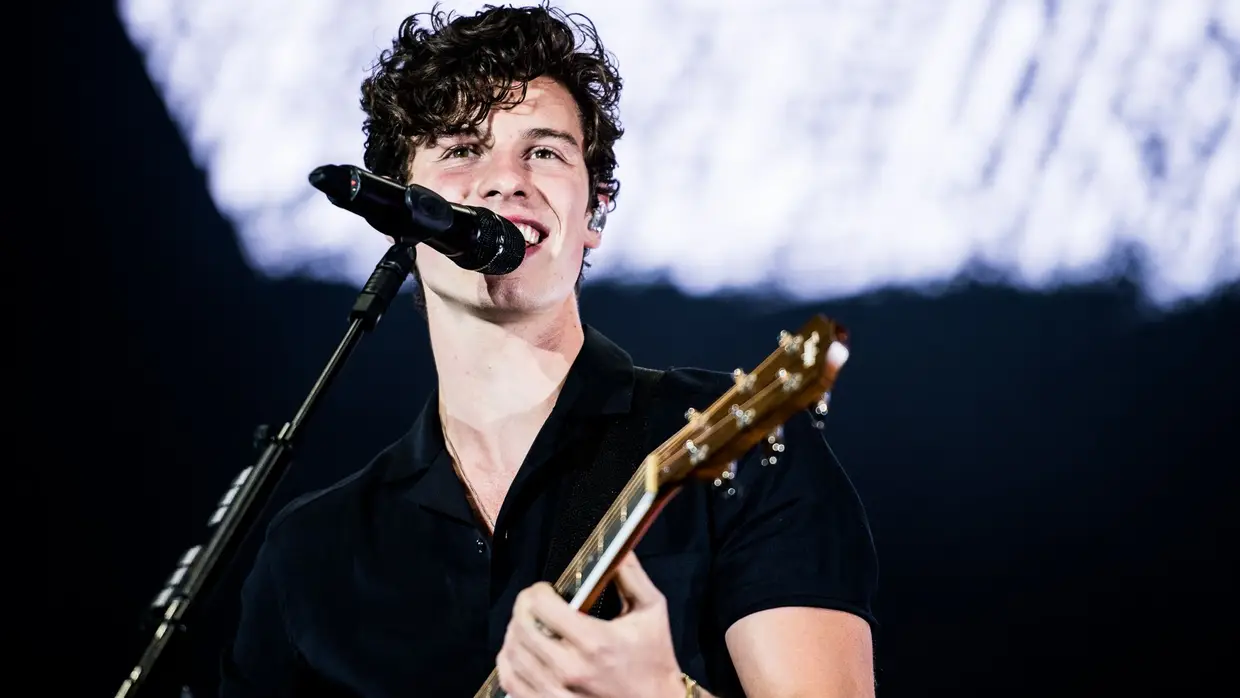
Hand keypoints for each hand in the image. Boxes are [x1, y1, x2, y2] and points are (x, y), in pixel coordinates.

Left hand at [496, 552, 683, 697]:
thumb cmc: (653, 660)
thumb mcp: (651, 611)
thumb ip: (631, 575)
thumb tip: (616, 545)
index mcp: (595, 641)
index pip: (541, 606)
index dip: (538, 591)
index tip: (547, 589)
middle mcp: (570, 668)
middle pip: (522, 627)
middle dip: (523, 607)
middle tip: (533, 603)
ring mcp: (555, 692)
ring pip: (512, 653)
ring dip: (514, 632)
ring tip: (527, 624)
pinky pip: (510, 681)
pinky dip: (508, 661)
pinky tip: (519, 651)